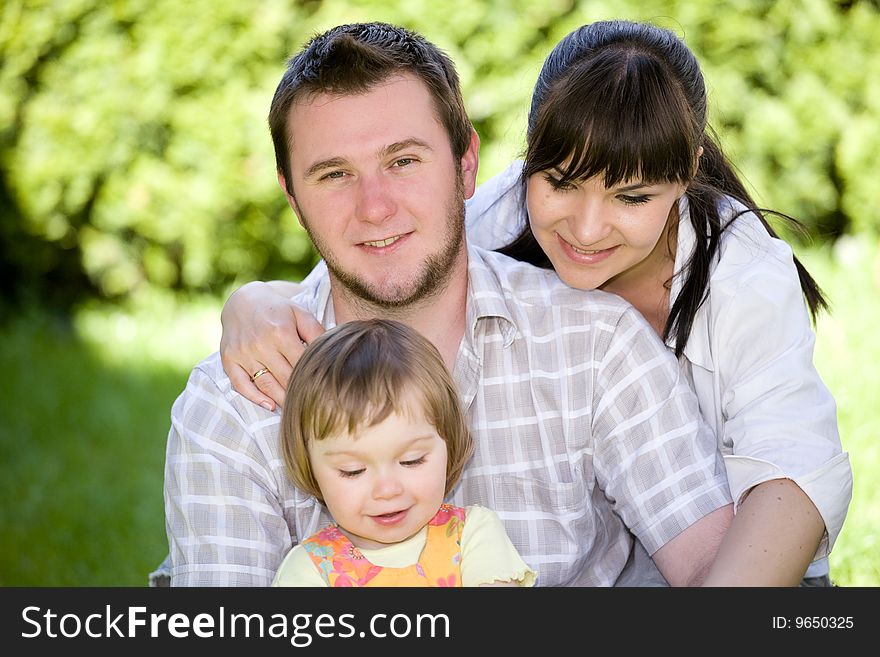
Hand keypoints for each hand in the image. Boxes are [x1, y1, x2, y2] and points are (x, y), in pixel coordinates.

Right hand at [220, 281, 324, 409]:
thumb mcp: (300, 314)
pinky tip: (269, 405)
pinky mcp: (229, 360)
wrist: (243, 301)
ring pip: (266, 385)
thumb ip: (317, 332)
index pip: (301, 363)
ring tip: (294, 407)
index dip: (312, 376)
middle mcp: (260, 344)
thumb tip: (332, 352)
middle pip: (285, 378)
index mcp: (280, 332)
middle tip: (313, 402)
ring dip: (281, 399)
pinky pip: (240, 385)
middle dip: (299, 391)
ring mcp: (243, 353)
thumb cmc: (278, 311)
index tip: (322, 387)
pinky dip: (255, 398)